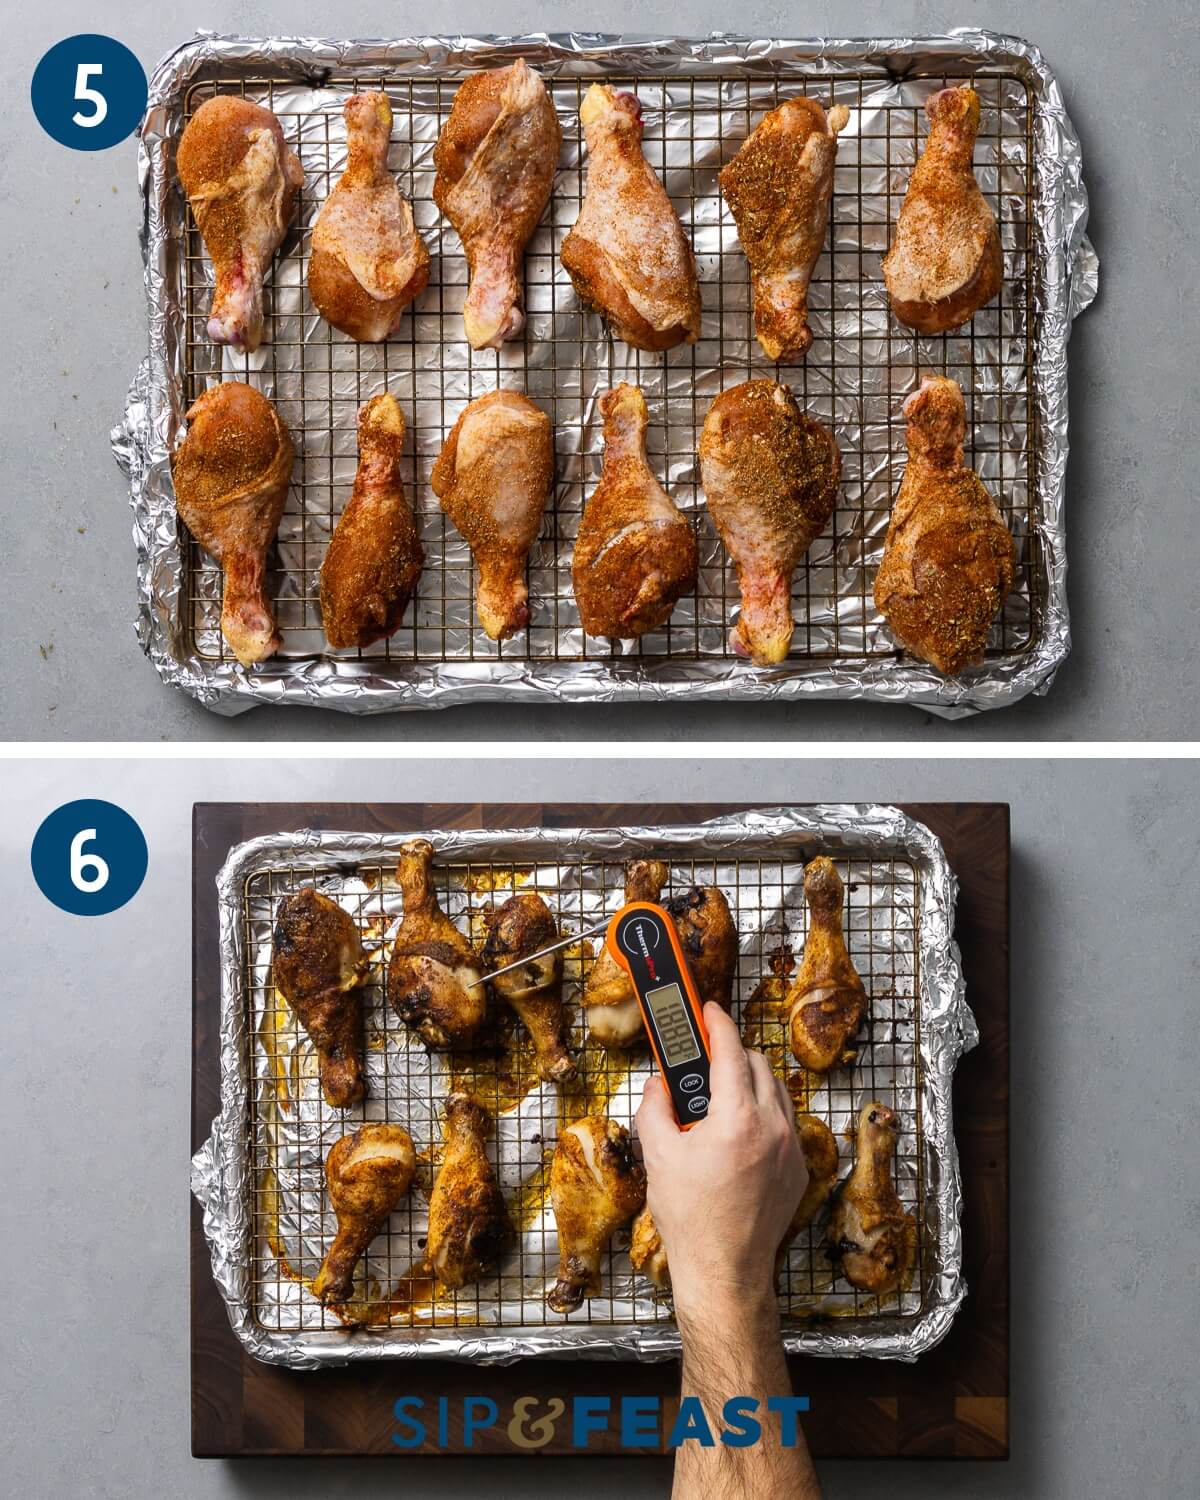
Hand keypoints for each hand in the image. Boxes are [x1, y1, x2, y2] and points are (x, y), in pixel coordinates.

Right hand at [635, 1003, 806, 1315]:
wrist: (725, 1271)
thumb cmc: (691, 1219)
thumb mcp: (659, 1155)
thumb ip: (656, 1107)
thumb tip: (659, 1083)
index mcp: (737, 1120)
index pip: (731, 1051)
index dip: (717, 1023)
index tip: (708, 1010)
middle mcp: (773, 1128)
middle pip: (758, 1064)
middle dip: (731, 1054)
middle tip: (703, 1060)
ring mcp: (791, 1149)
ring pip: (776, 1091)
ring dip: (750, 1082)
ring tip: (720, 1097)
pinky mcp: (799, 1169)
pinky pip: (785, 1122)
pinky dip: (764, 1113)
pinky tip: (738, 1131)